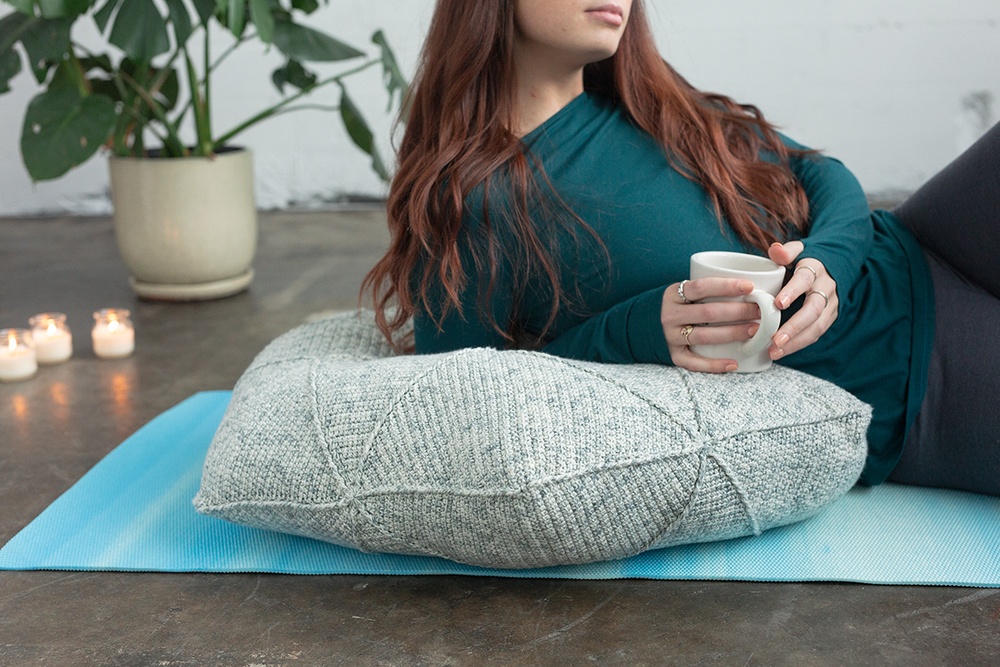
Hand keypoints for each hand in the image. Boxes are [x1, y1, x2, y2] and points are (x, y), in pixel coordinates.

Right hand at [661, 278, 763, 372]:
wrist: (642, 326)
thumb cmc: (677, 306)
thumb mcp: (683, 292)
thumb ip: (707, 289)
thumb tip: (751, 286)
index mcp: (673, 294)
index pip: (701, 287)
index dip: (726, 286)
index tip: (750, 286)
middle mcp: (670, 315)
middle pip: (708, 313)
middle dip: (738, 311)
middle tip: (759, 311)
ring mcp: (670, 336)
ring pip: (704, 336)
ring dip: (732, 333)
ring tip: (755, 331)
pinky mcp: (673, 355)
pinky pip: (695, 362)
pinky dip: (715, 365)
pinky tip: (734, 363)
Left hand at [767, 241, 838, 359]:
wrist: (832, 266)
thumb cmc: (804, 260)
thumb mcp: (797, 249)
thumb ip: (786, 251)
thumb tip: (775, 249)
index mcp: (815, 269)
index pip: (805, 279)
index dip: (793, 291)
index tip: (778, 303)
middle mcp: (825, 288)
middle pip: (813, 309)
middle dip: (794, 327)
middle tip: (775, 340)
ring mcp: (830, 305)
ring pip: (817, 326)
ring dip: (796, 341)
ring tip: (775, 351)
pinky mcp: (829, 317)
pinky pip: (816, 333)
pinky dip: (799, 344)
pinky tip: (781, 352)